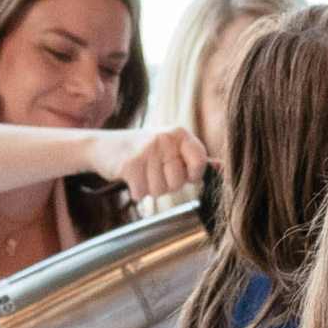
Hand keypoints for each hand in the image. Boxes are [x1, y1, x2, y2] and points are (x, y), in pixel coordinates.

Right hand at [85, 123, 208, 202]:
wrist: (103, 146)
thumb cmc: (143, 152)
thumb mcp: (170, 149)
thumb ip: (196, 159)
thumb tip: (224, 168)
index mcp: (180, 134)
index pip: (200, 163)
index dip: (191, 175)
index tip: (179, 172)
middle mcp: (165, 138)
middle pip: (178, 182)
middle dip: (165, 185)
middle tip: (153, 172)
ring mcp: (148, 149)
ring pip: (159, 190)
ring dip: (149, 189)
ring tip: (141, 173)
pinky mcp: (131, 163)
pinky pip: (142, 193)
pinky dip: (135, 191)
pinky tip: (130, 177)